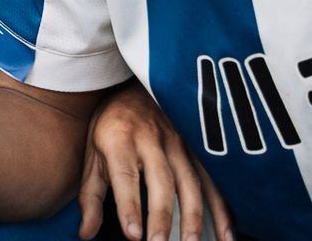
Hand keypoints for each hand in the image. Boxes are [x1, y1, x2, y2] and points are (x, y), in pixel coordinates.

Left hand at [81, 82, 231, 240]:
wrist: (138, 86)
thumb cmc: (112, 126)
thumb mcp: (93, 154)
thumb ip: (91, 196)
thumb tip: (85, 234)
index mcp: (120, 139)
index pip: (126, 177)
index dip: (130, 207)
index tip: (133, 236)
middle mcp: (152, 139)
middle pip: (161, 180)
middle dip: (162, 216)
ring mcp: (179, 141)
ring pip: (191, 181)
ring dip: (194, 216)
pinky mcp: (197, 147)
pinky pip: (213, 179)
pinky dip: (222, 207)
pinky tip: (226, 233)